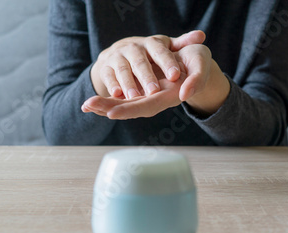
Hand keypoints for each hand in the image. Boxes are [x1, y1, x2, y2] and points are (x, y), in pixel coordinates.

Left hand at [83, 44, 229, 119]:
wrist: (197, 66)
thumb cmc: (199, 64)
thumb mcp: (202, 67)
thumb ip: (196, 81)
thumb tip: (185, 94)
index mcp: (168, 96)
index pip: (146, 106)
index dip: (129, 109)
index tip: (112, 112)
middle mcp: (156, 100)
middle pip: (130, 108)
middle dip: (108, 108)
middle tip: (88, 106)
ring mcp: (147, 98)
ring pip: (123, 105)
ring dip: (103, 106)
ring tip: (85, 105)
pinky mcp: (142, 93)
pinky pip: (122, 99)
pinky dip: (107, 101)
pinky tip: (92, 102)